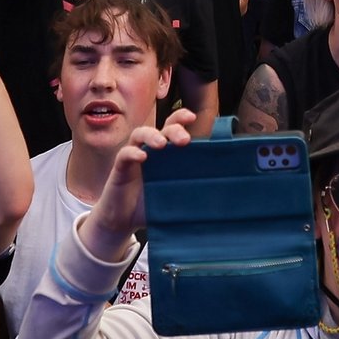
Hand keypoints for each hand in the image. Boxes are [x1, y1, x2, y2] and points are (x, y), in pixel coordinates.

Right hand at [85, 108, 196, 254]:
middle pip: (161, 129)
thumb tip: (218, 193)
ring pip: (139, 134)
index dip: (181, 118)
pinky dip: (132, 153)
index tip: (192, 117)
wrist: (123, 221)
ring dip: (151, 135)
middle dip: (174, 128)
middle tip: (184, 140)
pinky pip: (124, 154)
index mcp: (166, 154)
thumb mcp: (174, 197)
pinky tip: (142, 157)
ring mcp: (134, 157)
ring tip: (161, 144)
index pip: (173, 128)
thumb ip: (190, 191)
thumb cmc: (150, 205)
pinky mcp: (120, 168)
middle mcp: (150, 150)